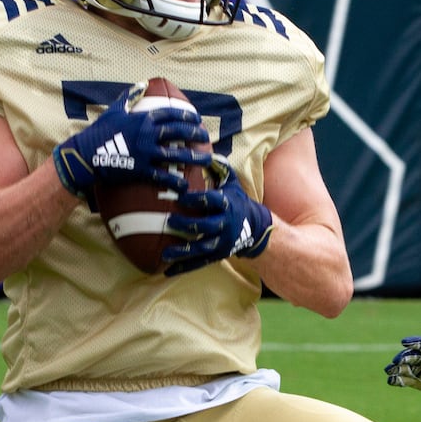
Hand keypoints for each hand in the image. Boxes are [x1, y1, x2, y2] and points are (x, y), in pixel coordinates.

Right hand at [53, 81, 207, 198]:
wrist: (85, 154)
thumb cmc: (99, 131)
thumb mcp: (115, 110)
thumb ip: (130, 97)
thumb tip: (141, 84)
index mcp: (142, 119)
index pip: (170, 114)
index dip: (186, 116)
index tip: (197, 119)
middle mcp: (146, 134)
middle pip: (177, 132)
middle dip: (194, 134)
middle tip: (205, 137)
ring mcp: (144, 152)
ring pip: (175, 155)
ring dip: (193, 157)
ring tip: (206, 160)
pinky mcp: (140, 170)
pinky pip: (162, 176)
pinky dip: (174, 181)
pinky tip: (185, 185)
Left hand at [162, 156, 272, 274]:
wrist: (255, 228)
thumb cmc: (236, 201)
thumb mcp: (231, 183)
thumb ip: (219, 167)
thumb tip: (204, 150)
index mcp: (227, 205)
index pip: (212, 201)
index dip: (198, 198)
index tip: (181, 195)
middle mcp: (225, 225)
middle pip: (207, 226)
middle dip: (188, 225)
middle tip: (170, 221)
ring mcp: (221, 242)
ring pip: (202, 248)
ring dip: (183, 252)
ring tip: (165, 254)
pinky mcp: (217, 255)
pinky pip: (199, 263)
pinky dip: (183, 268)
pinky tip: (166, 271)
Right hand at [384, 336, 420, 396]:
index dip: (414, 343)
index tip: (404, 342)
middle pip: (411, 356)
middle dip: (403, 358)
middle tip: (396, 361)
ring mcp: (419, 370)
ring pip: (405, 367)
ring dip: (397, 368)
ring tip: (389, 370)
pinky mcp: (416, 381)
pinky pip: (405, 380)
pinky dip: (398, 380)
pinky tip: (391, 381)